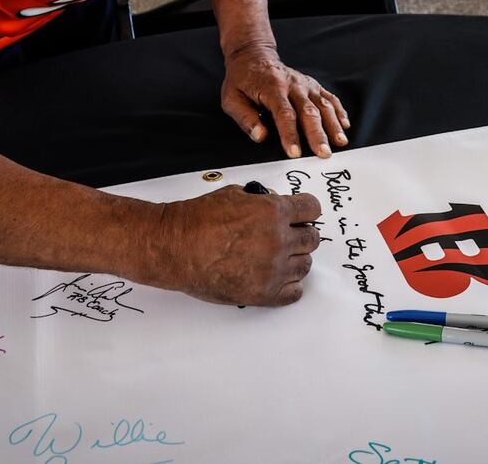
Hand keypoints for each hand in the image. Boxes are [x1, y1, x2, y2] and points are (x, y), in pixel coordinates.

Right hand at [152, 185, 321, 305]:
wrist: (175, 247)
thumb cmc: (197, 220)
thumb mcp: (234, 194)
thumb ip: (262, 201)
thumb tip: (273, 205)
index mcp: (274, 212)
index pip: (312, 209)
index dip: (306, 211)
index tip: (303, 215)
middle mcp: (278, 241)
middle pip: (311, 239)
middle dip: (301, 234)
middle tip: (288, 236)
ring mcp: (272, 269)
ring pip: (305, 266)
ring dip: (295, 260)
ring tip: (278, 257)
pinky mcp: (263, 293)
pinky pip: (294, 292)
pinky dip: (290, 286)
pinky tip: (279, 278)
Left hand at [221, 45, 348, 157]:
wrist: (253, 55)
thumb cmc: (242, 80)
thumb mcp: (231, 98)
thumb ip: (245, 118)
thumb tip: (260, 136)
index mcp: (272, 87)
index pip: (284, 114)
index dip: (290, 134)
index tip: (294, 153)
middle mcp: (293, 84)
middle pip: (308, 111)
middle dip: (317, 134)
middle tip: (323, 153)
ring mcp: (305, 84)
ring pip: (323, 105)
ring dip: (333, 124)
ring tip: (340, 142)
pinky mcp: (313, 85)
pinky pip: (329, 97)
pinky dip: (339, 111)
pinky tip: (345, 125)